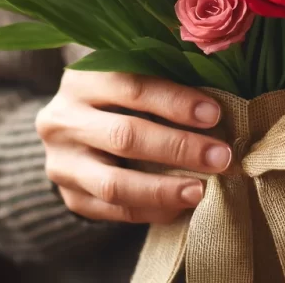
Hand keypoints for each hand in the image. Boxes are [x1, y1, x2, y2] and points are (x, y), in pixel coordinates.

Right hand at [37, 70, 231, 223]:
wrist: (70, 123)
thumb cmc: (119, 90)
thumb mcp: (132, 72)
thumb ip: (166, 79)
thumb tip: (223, 97)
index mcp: (84, 78)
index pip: (133, 86)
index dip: (176, 102)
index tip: (215, 115)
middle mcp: (63, 118)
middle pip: (125, 136)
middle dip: (179, 148)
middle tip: (221, 157)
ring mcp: (61, 161)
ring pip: (114, 183)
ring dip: (164, 189)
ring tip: (201, 190)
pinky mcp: (68, 195)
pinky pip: (111, 211)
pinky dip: (150, 210)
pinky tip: (179, 207)